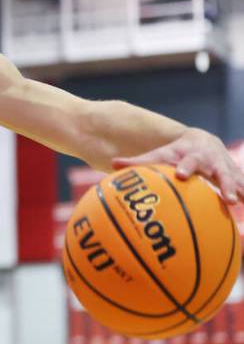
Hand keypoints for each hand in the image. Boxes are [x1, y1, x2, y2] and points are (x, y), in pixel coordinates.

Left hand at [113, 128, 243, 203]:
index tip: (182, 175)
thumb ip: (138, 162)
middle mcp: (212, 161)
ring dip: (240, 191)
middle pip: (220, 171)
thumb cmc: (175, 153)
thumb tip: (113, 165)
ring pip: (236, 180)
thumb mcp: (160, 155)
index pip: (188, 161)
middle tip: (227, 197)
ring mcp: (226, 169)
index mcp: (191, 155)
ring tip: (242, 203)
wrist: (203, 141)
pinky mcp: (236, 177)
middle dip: (224, 182)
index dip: (185, 167)